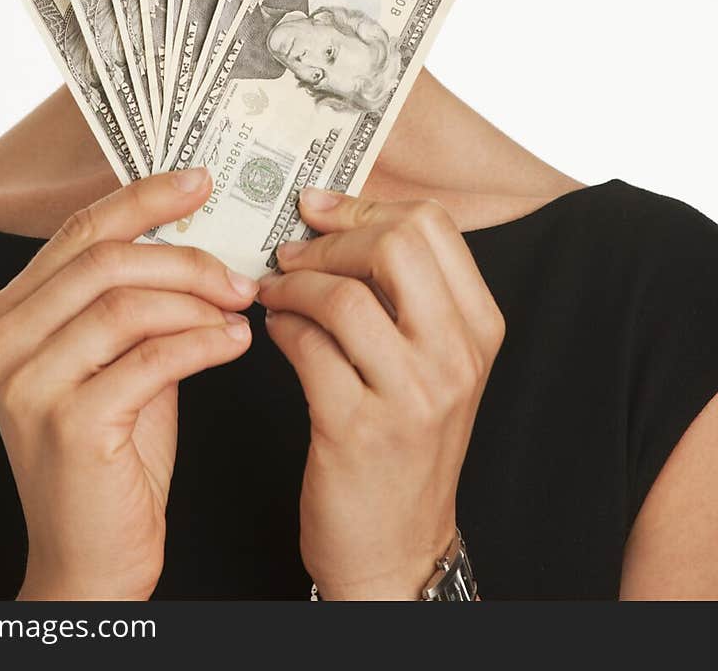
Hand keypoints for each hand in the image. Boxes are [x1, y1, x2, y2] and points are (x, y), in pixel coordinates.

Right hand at [0, 169, 257, 599]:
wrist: (93, 557)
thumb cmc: (115, 451)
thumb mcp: (119, 356)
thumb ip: (138, 296)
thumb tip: (194, 224)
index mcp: (9, 313)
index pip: (80, 230)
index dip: (143, 198)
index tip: (201, 180)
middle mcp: (3, 342)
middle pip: (104, 259)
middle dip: (185, 256)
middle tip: (241, 271)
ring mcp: (28, 384)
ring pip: (125, 303)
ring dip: (199, 299)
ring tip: (242, 308)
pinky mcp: (68, 424)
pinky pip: (150, 359)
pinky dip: (204, 343)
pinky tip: (236, 343)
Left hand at [257, 186, 505, 599]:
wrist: (397, 547)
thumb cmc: (404, 442)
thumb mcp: (431, 362)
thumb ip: (402, 291)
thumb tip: (333, 214)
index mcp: (479, 327)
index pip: (431, 225)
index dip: (364, 206)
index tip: (320, 211)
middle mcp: (455, 357)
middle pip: (395, 243)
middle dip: (329, 238)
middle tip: (292, 250)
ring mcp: (411, 395)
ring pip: (344, 294)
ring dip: (293, 283)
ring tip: (274, 291)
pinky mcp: (357, 429)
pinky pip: (306, 346)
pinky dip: (280, 326)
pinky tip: (274, 329)